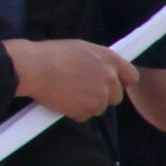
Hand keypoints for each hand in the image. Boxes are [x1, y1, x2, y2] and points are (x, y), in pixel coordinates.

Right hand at [5, 40, 130, 120]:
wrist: (33, 68)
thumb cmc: (50, 56)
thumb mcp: (81, 49)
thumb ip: (98, 62)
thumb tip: (103, 70)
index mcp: (110, 59)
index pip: (132, 77)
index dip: (121, 83)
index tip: (113, 86)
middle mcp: (110, 77)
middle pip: (116, 97)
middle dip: (101, 97)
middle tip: (82, 91)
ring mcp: (100, 95)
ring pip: (99, 108)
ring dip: (86, 104)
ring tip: (67, 92)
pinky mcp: (87, 109)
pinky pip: (84, 116)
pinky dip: (73, 112)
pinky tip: (61, 100)